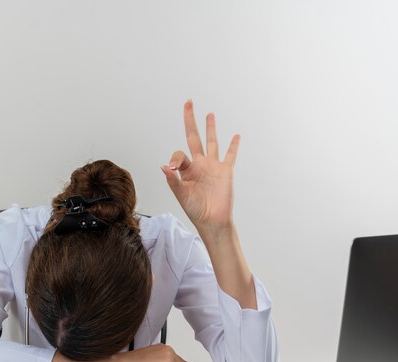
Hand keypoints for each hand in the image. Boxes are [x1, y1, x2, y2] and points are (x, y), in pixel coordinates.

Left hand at [161, 100, 239, 231]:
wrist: (212, 220)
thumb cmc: (195, 210)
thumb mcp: (181, 195)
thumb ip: (173, 181)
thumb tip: (164, 166)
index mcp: (186, 170)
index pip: (179, 154)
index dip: (175, 159)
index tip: (173, 168)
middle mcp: (199, 164)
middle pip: (194, 137)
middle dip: (191, 121)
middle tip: (188, 103)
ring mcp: (213, 166)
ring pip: (212, 142)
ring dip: (210, 128)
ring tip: (209, 114)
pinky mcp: (226, 171)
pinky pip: (230, 155)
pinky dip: (233, 146)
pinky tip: (236, 135)